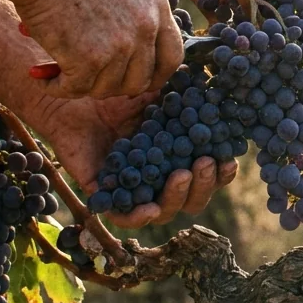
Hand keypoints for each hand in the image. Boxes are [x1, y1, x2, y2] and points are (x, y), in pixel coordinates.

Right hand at [15, 0, 183, 98]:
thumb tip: (134, 44)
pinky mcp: (90, 60)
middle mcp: (146, 27)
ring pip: (107, 88)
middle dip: (116, 85)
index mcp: (157, 5)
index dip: (156, 75)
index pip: (172, 56)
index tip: (141, 83)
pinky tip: (41, 77)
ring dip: (83, 84)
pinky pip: (75, 89)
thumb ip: (136, 10)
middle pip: (140, 80)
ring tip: (61, 70)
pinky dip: (56, 87)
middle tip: (92, 79)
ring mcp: (121, 45)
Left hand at [22, 90, 235, 228]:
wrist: (73, 96)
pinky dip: (140, 216)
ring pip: (164, 211)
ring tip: (182, 174)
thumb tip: (221, 86)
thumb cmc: (116, 91)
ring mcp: (132, 188)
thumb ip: (188, 92)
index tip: (228, 160)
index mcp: (175, 156)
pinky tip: (150, 207)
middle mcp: (157, 176)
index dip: (220, 174)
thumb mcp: (159, 89)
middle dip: (204, 186)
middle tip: (204, 164)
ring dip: (179, 197)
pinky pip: (124, 217)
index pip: (205, 175)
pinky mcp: (105, 195)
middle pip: (191, 199)